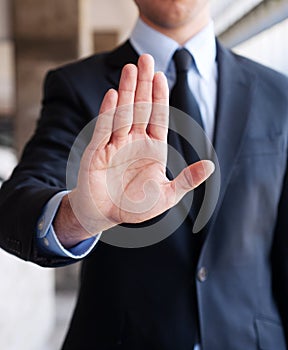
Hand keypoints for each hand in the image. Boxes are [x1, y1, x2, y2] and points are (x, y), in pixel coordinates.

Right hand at [54, 54, 213, 247]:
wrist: (105, 215)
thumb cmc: (136, 207)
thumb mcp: (167, 196)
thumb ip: (187, 180)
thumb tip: (211, 165)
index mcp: (152, 148)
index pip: (157, 117)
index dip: (160, 97)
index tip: (161, 76)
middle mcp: (133, 141)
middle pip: (140, 108)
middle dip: (143, 84)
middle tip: (145, 59)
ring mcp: (115, 144)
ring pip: (123, 113)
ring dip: (127, 92)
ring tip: (130, 69)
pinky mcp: (97, 151)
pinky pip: (104, 129)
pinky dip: (109, 113)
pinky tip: (114, 96)